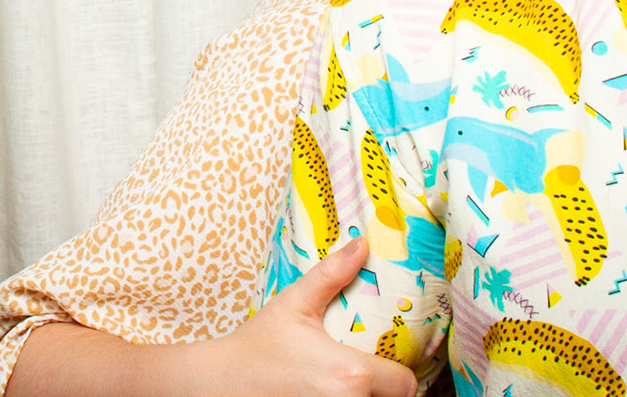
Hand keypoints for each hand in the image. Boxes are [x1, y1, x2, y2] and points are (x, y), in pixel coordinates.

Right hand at [189, 238, 416, 396]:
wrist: (220, 383)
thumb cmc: (258, 345)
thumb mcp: (294, 304)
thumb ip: (331, 275)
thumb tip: (361, 244)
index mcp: (349, 374)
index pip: (405, 384)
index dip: (401, 372)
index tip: (389, 361)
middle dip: (387, 389)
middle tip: (375, 370)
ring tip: (353, 382)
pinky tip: (335, 391)